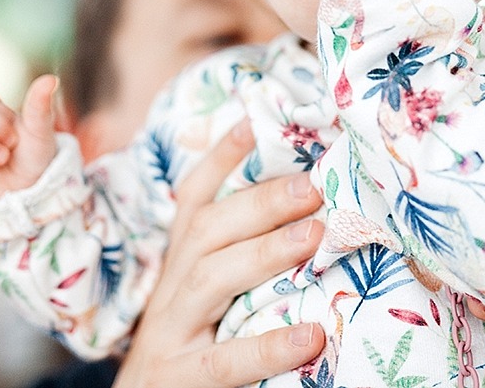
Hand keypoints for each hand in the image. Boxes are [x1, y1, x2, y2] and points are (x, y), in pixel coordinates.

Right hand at [115, 119, 325, 387]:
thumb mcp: (203, 305)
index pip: (192, 204)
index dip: (219, 161)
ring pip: (209, 280)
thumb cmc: (186, 360)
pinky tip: (313, 336)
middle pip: (205, 231)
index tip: (251, 121)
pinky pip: (224, 361)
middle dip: (260, 201)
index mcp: (177, 271)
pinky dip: (268, 346)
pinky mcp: (179, 381)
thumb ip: (236, 264)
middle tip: (314, 184)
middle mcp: (168, 294)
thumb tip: (303, 221)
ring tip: (316, 235)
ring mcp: (169, 336)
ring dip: (265, 251)